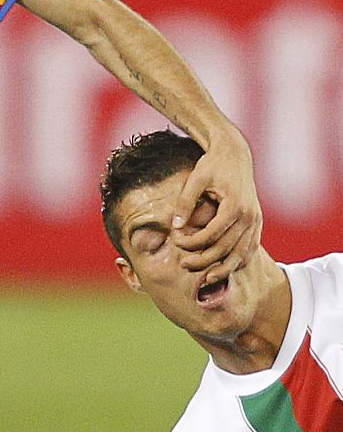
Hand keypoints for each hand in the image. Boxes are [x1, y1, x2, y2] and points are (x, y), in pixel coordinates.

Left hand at [171, 130, 261, 283]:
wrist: (234, 154)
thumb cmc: (212, 165)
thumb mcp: (195, 179)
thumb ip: (185, 202)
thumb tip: (174, 226)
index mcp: (235, 205)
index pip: (212, 234)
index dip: (193, 242)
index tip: (176, 243)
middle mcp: (249, 216)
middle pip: (227, 248)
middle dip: (205, 260)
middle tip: (185, 265)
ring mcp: (256, 220)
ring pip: (242, 254)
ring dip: (223, 268)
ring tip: (205, 278)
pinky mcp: (257, 222)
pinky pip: (250, 248)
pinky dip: (238, 261)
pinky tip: (224, 268)